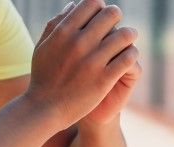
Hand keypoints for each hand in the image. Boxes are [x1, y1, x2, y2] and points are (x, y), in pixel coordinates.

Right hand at [24, 0, 139, 129]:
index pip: (92, 3)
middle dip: (116, 18)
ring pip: (125, 35)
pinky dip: (131, 54)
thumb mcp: (42, 46)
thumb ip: (56, 24)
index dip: (100, 7)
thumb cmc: (43, 76)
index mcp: (63, 32)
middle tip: (116, 27)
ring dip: (129, 35)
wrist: (44, 109)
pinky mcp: (104, 79)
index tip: (100, 16)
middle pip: (111, 14)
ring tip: (127, 40)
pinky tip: (127, 57)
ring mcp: (92, 61)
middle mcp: (78, 43)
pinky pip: (128, 57)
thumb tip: (73, 5)